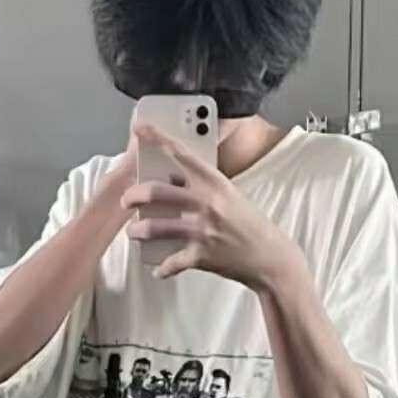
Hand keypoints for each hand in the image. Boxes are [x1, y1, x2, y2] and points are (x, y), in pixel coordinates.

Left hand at [121, 120, 306, 292]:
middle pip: (156, 192)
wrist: (270, 257)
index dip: (157, 138)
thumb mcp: (230, 196)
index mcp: (214, 183)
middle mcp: (206, 203)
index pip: (181, 154)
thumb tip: (173, 182)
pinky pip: (170, 262)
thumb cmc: (249, 225)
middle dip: (134, 195)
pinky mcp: (201, 256)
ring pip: (155, 227)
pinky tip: (158, 269)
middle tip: (128, 200)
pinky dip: (162, 268)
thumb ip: (204, 188)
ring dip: (138, 231)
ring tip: (134, 232)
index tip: (140, 128)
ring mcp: (202, 230)